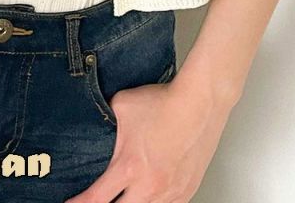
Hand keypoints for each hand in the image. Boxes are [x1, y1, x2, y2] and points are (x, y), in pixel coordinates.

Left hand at [64, 69, 235, 202]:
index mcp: (129, 167)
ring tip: (124, 195)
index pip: (97, 199)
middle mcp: (150, 187)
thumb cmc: (163, 103)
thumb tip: (95, 120)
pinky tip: (146, 196)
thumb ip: (104, 118)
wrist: (199, 103)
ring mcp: (170, 192)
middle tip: (97, 199)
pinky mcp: (186, 191)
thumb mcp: (121, 105)